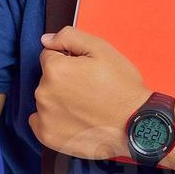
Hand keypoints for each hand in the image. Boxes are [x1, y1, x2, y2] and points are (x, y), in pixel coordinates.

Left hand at [29, 27, 149, 160]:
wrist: (134, 125)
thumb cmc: (122, 88)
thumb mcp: (102, 50)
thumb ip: (69, 37)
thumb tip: (46, 40)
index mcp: (55, 69)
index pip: (49, 56)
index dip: (69, 61)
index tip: (85, 72)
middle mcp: (44, 93)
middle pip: (47, 78)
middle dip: (63, 80)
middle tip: (89, 89)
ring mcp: (44, 117)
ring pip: (46, 99)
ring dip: (59, 100)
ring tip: (85, 107)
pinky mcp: (47, 136)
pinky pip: (39, 121)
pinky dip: (52, 119)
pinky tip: (73, 120)